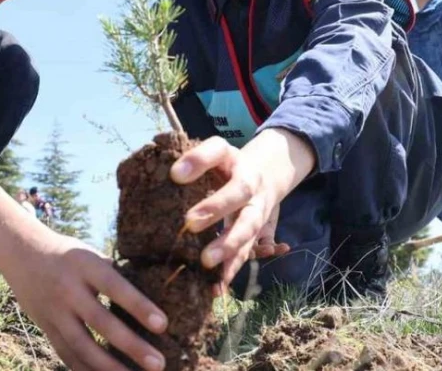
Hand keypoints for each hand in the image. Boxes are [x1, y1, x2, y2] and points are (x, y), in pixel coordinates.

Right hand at [7, 233, 166, 370]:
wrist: (21, 253)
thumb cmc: (68, 254)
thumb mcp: (90, 253)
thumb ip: (113, 275)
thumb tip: (147, 298)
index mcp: (85, 265)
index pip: (115, 287)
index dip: (139, 306)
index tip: (163, 325)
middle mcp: (68, 289)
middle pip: (101, 322)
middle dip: (131, 346)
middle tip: (159, 364)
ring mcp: (54, 311)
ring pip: (82, 345)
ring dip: (110, 367)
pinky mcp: (46, 327)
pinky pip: (67, 353)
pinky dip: (86, 369)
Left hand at [170, 136, 292, 290]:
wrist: (267, 175)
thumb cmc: (229, 166)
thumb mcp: (215, 153)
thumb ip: (196, 158)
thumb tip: (174, 174)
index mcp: (235, 160)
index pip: (217, 153)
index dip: (198, 161)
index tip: (175, 174)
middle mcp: (250, 186)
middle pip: (239, 195)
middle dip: (216, 209)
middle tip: (191, 223)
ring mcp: (256, 212)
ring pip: (247, 229)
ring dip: (229, 247)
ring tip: (207, 262)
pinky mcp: (254, 235)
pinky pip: (245, 254)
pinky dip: (231, 271)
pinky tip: (216, 288)